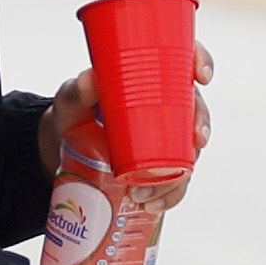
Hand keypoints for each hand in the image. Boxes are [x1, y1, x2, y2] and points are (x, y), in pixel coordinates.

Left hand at [45, 51, 216, 211]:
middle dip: (201, 125)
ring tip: (150, 187)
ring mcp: (166, 137)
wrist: (63, 148)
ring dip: (181, 172)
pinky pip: (177, 180)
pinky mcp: (160, 166)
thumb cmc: (73, 113)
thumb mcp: (70, 100)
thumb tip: (89, 80)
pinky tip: (152, 204)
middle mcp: (165, 105)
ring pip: (190, 150)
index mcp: (150, 77)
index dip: (200, 60)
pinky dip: (169, 194)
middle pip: (196, 109)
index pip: (182, 60)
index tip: (202, 76)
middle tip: (194, 142)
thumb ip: (77, 91)